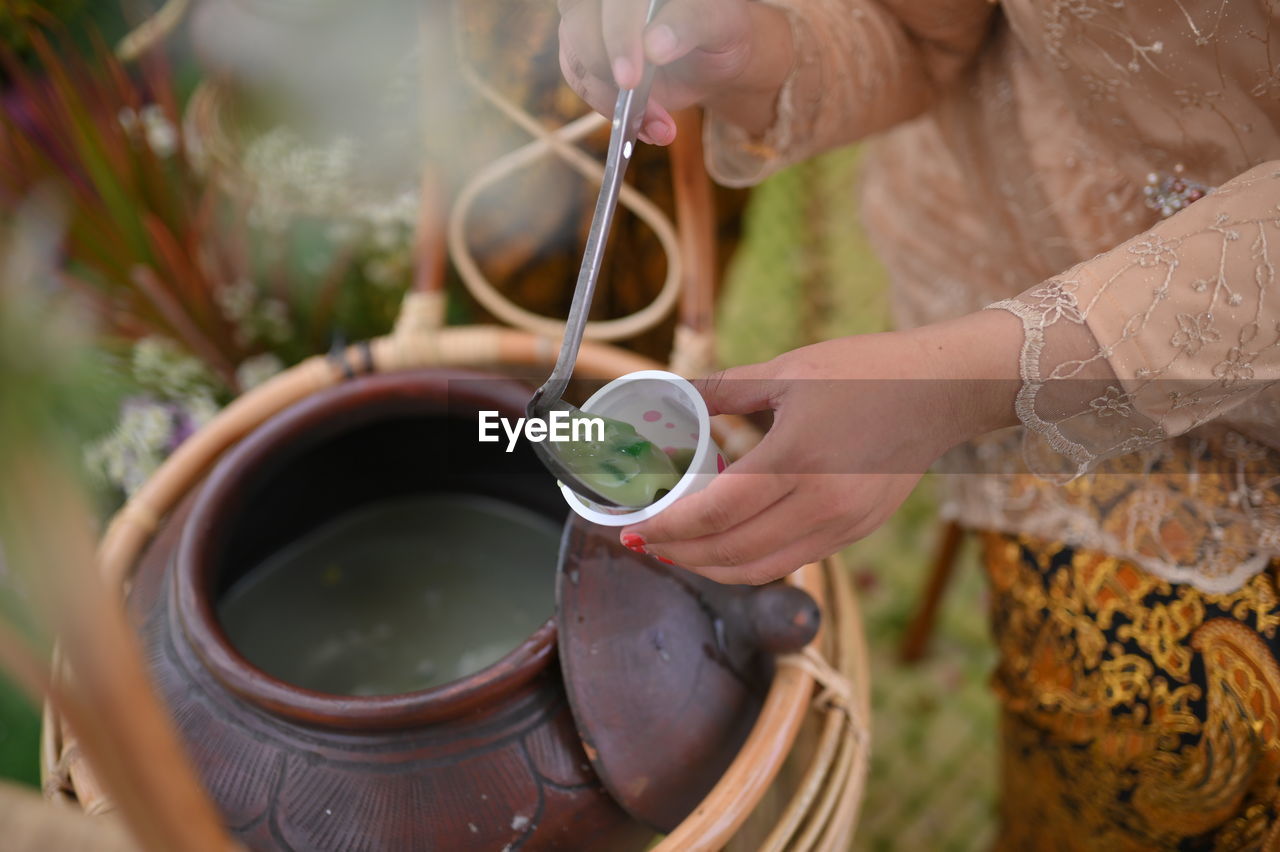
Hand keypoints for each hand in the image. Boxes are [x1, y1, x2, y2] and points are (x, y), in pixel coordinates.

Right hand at [557, 0, 789, 143]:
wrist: (710, 56)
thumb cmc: (718, 31)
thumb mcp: (720, 24)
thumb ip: (691, 23)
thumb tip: (653, 46)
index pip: (615, 2)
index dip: (618, 36)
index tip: (629, 79)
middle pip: (580, 24)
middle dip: (607, 70)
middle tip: (640, 108)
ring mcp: (590, 20)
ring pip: (575, 57)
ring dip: (610, 99)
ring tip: (658, 126)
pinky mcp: (584, 53)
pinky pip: (581, 82)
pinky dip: (609, 109)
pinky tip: (646, 127)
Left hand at [619, 310, 1022, 584]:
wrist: (942, 392)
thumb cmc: (866, 372)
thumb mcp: (789, 370)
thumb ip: (722, 388)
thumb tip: (669, 391)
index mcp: (798, 456)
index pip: (715, 512)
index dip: (667, 527)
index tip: (633, 526)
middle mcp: (822, 502)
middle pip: (730, 551)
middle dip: (677, 553)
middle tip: (643, 541)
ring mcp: (842, 525)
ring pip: (759, 569)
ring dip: (708, 567)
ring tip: (676, 551)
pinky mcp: (856, 533)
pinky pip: (789, 562)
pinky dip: (747, 563)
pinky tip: (723, 546)